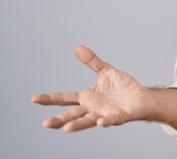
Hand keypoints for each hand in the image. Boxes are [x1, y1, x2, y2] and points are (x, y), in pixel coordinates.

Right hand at [31, 45, 153, 131]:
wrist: (143, 98)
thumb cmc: (124, 87)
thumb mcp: (106, 71)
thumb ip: (92, 61)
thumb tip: (77, 47)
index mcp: (88, 97)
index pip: (65, 98)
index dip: (50, 98)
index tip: (34, 98)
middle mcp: (94, 108)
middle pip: (73, 114)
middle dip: (60, 119)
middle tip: (46, 123)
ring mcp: (105, 113)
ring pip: (89, 121)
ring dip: (78, 125)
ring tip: (66, 129)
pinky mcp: (120, 117)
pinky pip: (112, 119)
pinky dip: (106, 121)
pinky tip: (101, 122)